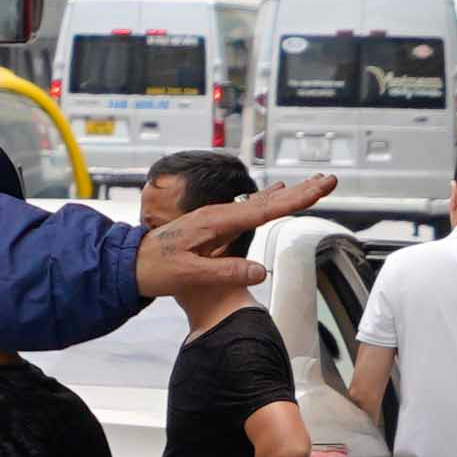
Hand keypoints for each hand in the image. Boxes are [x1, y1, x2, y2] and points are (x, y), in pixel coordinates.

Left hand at [131, 173, 338, 304]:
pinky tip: (274, 193)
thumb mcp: (189, 275)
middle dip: (300, 191)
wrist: (127, 265)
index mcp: (215, 223)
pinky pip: (247, 209)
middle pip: (267, 201)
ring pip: (259, 203)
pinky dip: (267, 200)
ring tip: (311, 185)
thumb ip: (225, 271)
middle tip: (329, 181)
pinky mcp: (212, 225)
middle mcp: (218, 215)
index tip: (319, 190)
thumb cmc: (154, 269)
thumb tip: (261, 270)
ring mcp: (215, 218)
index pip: (264, 210)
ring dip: (288, 194)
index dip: (294, 200)